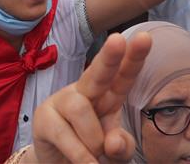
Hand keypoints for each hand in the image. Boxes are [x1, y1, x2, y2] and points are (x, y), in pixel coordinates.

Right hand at [28, 32, 150, 163]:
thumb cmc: (90, 153)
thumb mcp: (114, 154)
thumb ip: (121, 147)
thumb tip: (112, 142)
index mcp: (107, 96)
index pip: (123, 77)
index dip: (134, 59)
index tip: (146, 38)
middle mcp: (85, 92)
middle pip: (98, 72)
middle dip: (109, 57)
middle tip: (118, 40)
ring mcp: (62, 102)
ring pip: (82, 110)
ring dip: (93, 141)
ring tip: (93, 157)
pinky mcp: (44, 118)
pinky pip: (65, 134)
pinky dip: (80, 155)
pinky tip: (86, 163)